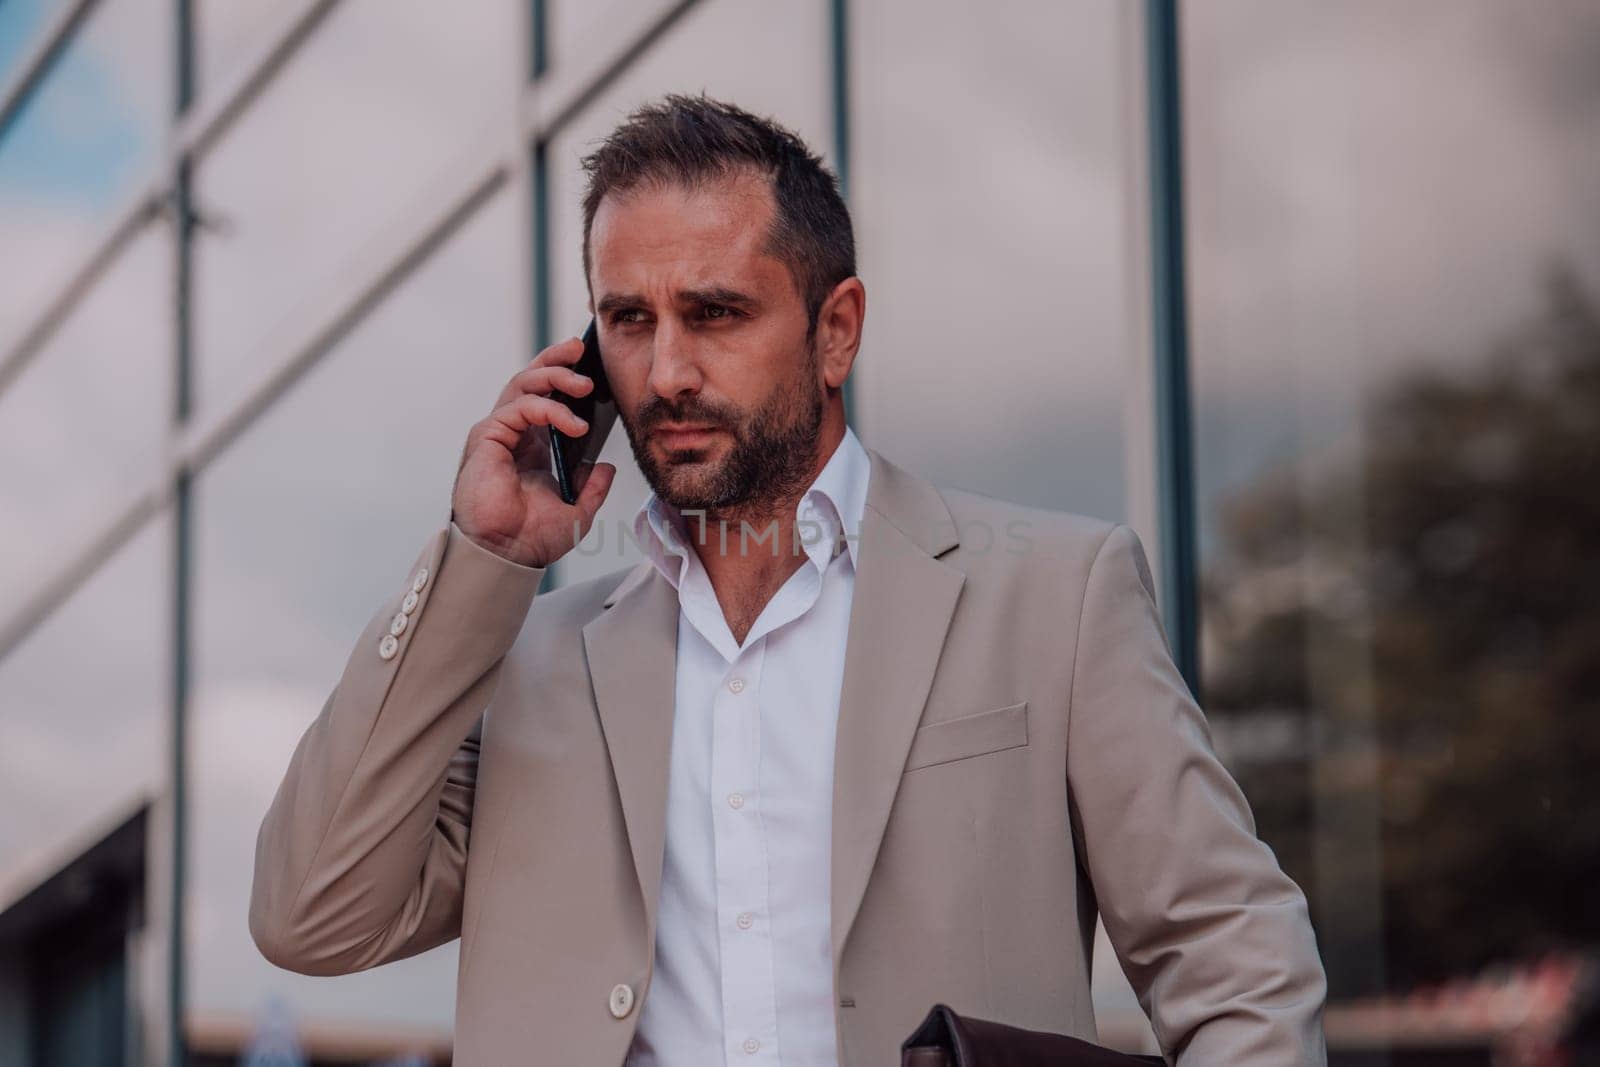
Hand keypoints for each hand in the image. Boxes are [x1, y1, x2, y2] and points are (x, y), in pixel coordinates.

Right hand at [450, 336, 616, 567]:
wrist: (508, 555)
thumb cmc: (531, 538)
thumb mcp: (577, 511)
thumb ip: (593, 488)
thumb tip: (606, 468)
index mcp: (532, 446)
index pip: (546, 398)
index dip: (563, 376)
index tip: (589, 364)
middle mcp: (514, 434)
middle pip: (531, 381)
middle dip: (556, 360)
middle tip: (580, 349)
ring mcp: (499, 433)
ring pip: (523, 385)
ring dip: (555, 376)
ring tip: (585, 385)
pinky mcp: (488, 437)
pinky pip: (520, 407)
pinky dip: (549, 409)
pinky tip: (574, 424)